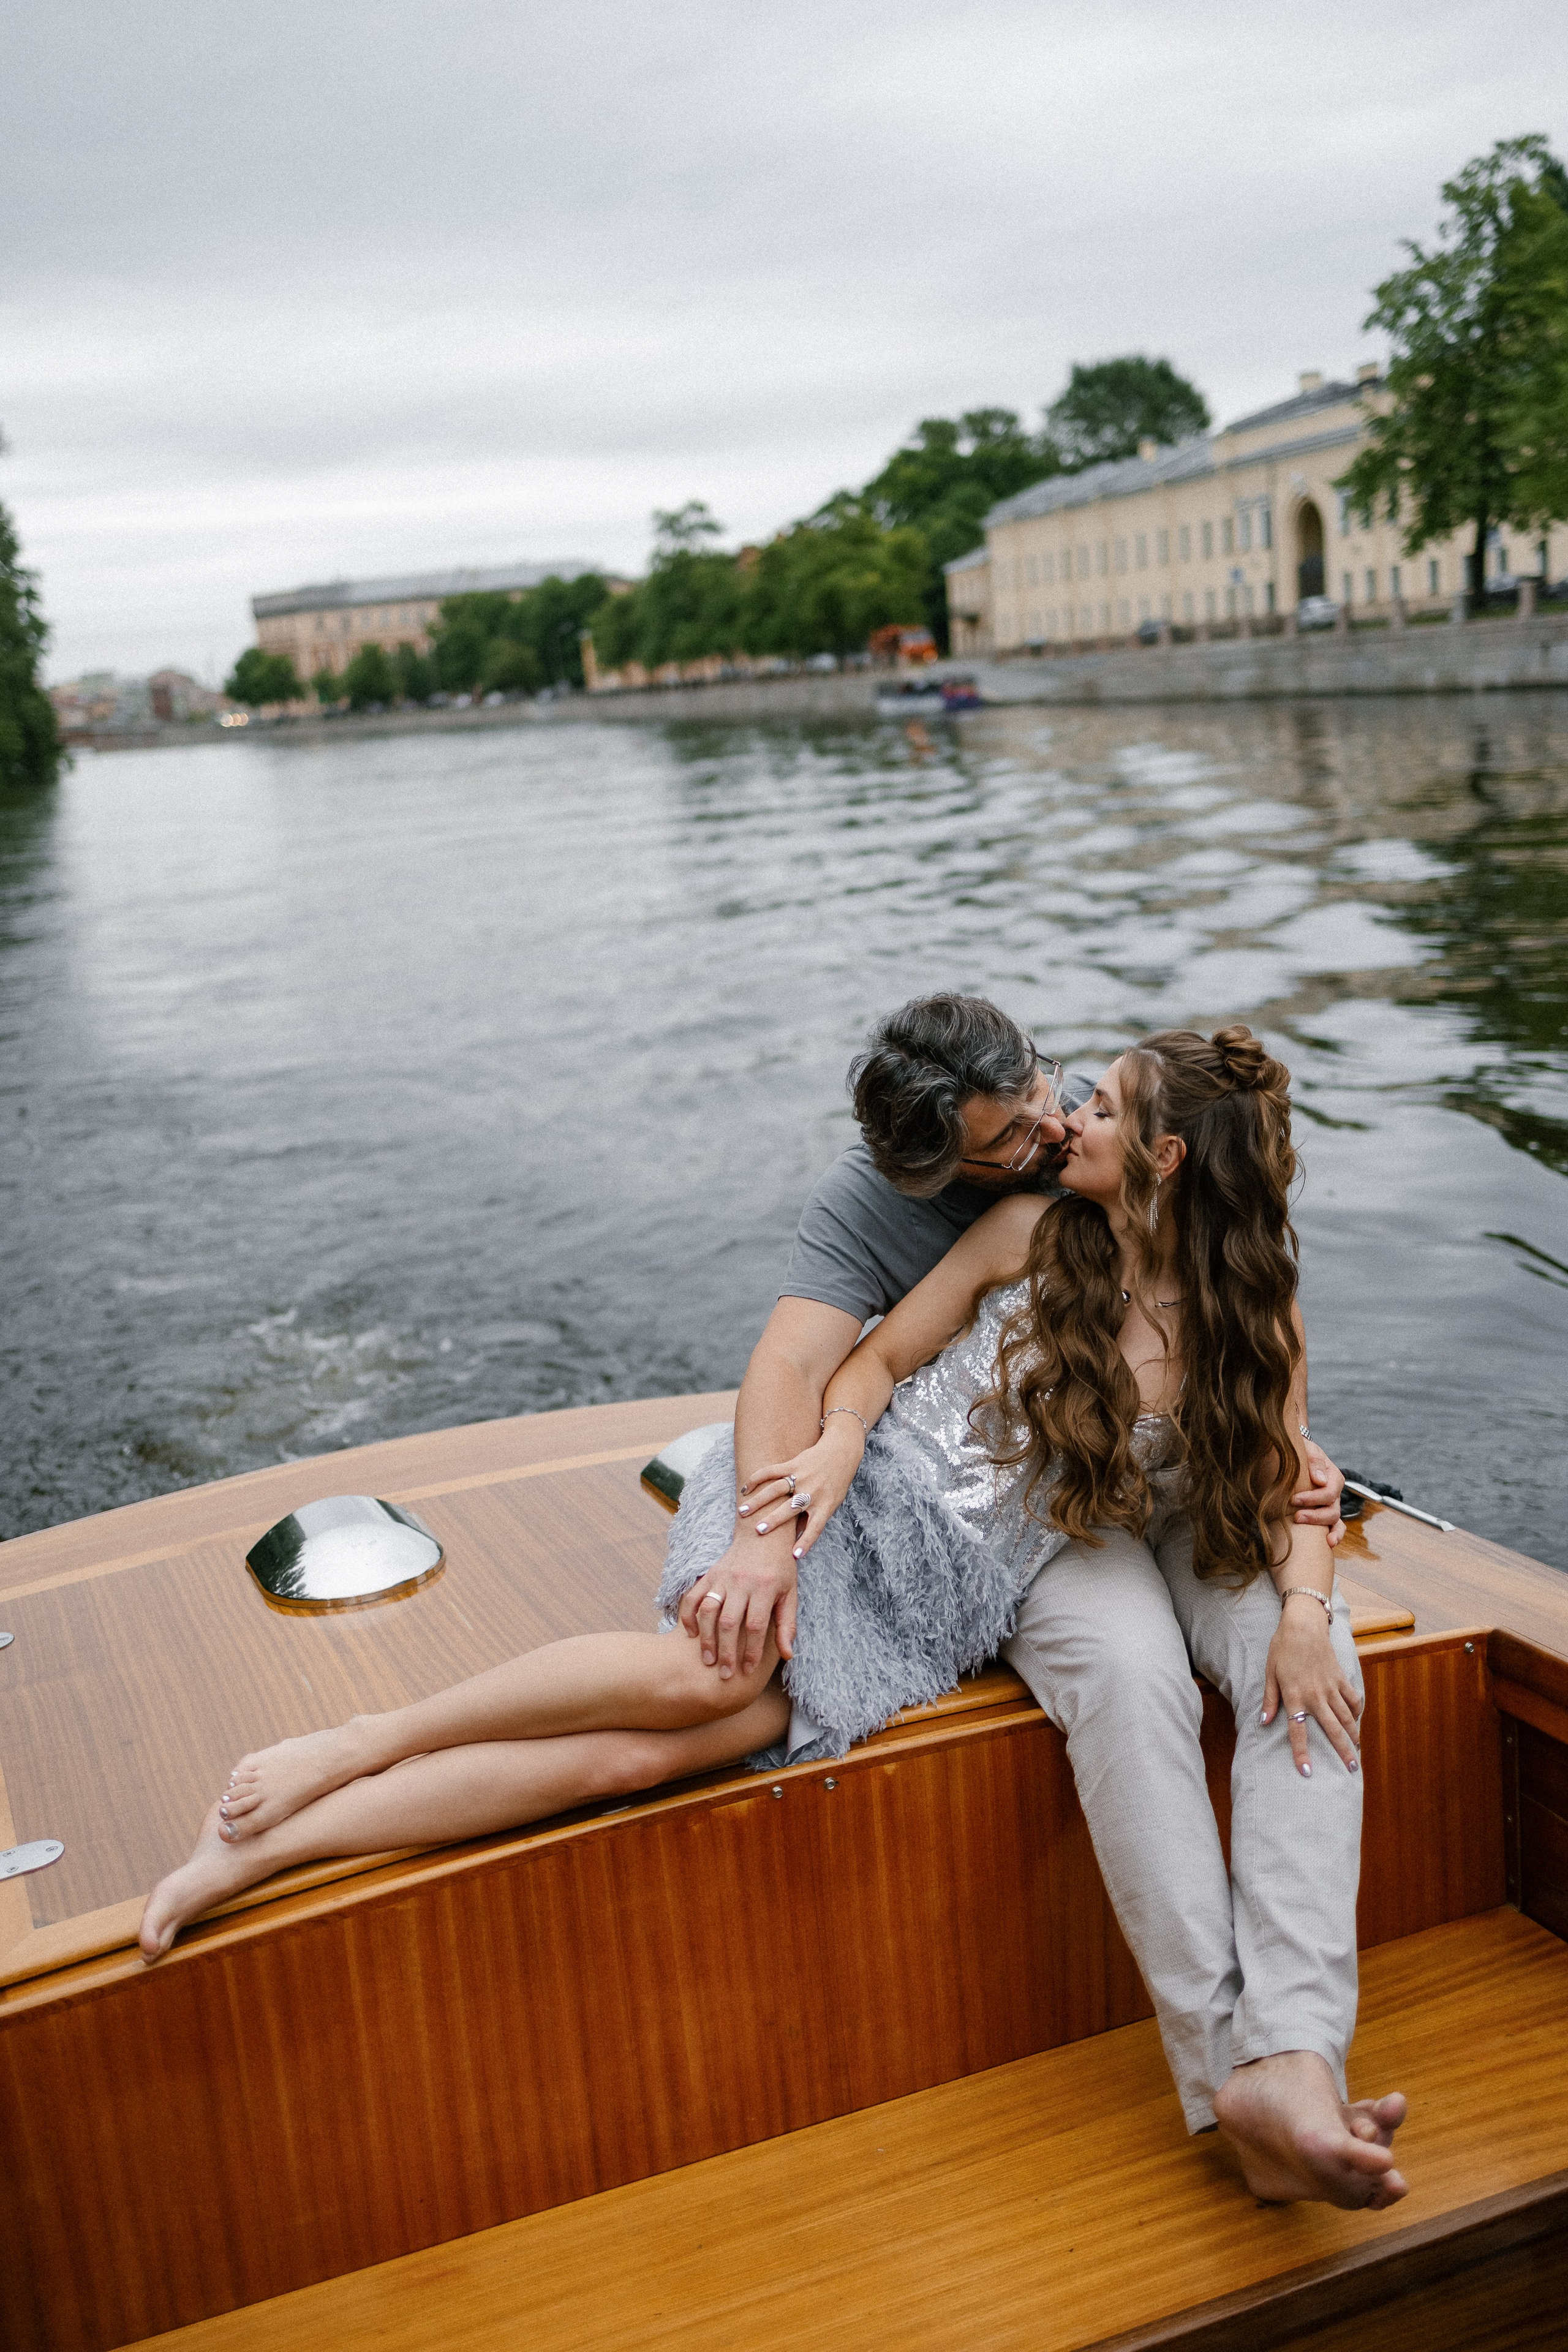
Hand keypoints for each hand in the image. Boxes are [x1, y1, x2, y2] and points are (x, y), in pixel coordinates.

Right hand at [678, 1525, 796, 1677]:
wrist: (763, 1534)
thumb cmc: (780, 1569)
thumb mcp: (790, 1595)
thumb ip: (787, 1625)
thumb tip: (788, 1655)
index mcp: (765, 1587)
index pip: (756, 1626)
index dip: (752, 1651)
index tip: (748, 1671)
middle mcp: (741, 1582)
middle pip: (729, 1622)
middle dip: (726, 1651)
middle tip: (725, 1675)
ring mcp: (722, 1577)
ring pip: (708, 1611)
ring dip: (706, 1638)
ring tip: (707, 1660)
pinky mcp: (709, 1574)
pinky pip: (693, 1596)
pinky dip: (688, 1615)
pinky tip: (691, 1634)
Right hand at [738, 1420, 864, 1565]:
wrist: (842, 1452)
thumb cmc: (836, 1483)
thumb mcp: (832, 1503)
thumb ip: (814, 1518)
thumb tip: (796, 1537)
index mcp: (825, 1505)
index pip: (815, 1527)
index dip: (806, 1541)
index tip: (795, 1555)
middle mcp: (813, 1492)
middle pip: (791, 1508)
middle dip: (774, 1520)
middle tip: (758, 1531)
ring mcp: (802, 1477)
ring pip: (776, 1489)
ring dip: (758, 1501)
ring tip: (742, 1512)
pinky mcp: (793, 1464)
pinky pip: (772, 1471)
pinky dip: (757, 1479)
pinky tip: (745, 1489)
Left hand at [1260, 1597, 1361, 1776]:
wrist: (1303, 1624)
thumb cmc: (1282, 1648)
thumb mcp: (1269, 1673)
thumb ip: (1269, 1699)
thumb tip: (1262, 1722)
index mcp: (1294, 1696)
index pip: (1297, 1730)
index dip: (1301, 1752)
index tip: (1307, 1772)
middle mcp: (1315, 1695)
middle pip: (1331, 1729)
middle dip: (1341, 1751)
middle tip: (1350, 1770)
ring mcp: (1330, 1687)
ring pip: (1345, 1717)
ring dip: (1352, 1735)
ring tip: (1357, 1751)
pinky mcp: (1340, 1677)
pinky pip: (1352, 1698)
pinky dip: (1356, 1710)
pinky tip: (1356, 1721)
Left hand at [1293, 1439, 1345, 1548]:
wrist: (1296, 1457)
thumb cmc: (1300, 1452)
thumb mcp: (1308, 1450)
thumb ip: (1314, 1461)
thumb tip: (1320, 1480)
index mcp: (1333, 1477)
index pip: (1328, 1492)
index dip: (1312, 1498)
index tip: (1293, 1499)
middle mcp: (1334, 1493)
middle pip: (1332, 1510)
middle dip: (1315, 1516)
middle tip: (1296, 1517)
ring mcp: (1331, 1505)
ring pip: (1335, 1521)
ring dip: (1327, 1530)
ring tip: (1323, 1540)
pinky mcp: (1324, 1514)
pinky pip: (1335, 1527)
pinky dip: (1335, 1535)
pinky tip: (1329, 1544)